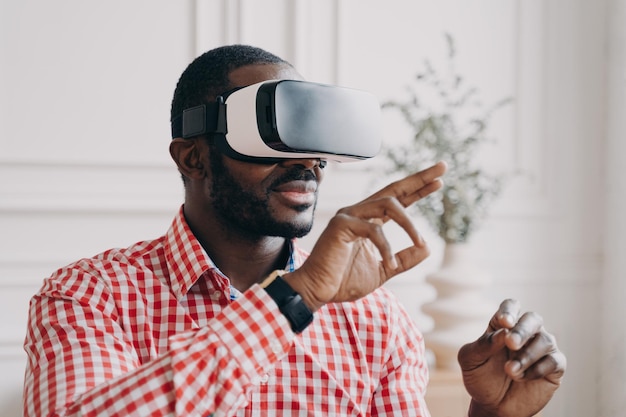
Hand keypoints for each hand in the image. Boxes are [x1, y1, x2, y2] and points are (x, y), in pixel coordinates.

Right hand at [285, 161, 446, 310]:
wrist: (318, 292)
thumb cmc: (345, 281)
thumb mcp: (384, 269)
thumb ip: (405, 259)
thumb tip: (428, 248)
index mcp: (369, 220)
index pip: (398, 199)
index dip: (419, 189)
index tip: (439, 180)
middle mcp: (359, 212)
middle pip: (394, 188)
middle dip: (420, 179)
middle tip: (443, 168)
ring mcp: (349, 216)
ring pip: (388, 205)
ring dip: (409, 224)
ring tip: (420, 242)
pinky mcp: (341, 225)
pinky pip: (373, 230)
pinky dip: (386, 248)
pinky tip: (390, 263)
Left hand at [458, 299, 566, 416]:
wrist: (492, 406)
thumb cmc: (480, 377)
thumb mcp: (470, 360)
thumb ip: (482, 344)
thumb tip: (503, 331)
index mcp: (503, 325)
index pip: (511, 306)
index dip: (509, 310)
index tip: (504, 322)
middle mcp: (525, 332)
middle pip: (533, 318)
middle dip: (522, 330)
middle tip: (511, 343)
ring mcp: (541, 348)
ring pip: (545, 340)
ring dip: (527, 356)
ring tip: (510, 371)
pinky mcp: (554, 367)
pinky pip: (554, 361)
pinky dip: (537, 369)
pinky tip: (522, 378)